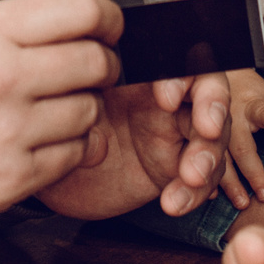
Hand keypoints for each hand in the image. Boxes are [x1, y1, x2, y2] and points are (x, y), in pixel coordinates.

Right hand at [0, 0, 121, 263]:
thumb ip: (9, 31)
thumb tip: (71, 28)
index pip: (79, 8)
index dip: (107, 18)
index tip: (109, 28)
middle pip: (95, 61)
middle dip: (103, 66)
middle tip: (93, 72)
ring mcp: (8, 132)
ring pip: (89, 113)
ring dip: (82, 112)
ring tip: (51, 113)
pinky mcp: (10, 181)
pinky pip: (70, 157)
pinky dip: (65, 152)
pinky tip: (38, 145)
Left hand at [36, 71, 232, 220]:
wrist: (50, 173)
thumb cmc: (56, 127)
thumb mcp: (65, 107)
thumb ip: (84, 99)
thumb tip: (93, 97)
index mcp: (140, 73)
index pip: (175, 60)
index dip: (184, 75)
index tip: (166, 97)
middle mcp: (163, 100)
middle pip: (209, 94)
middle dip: (213, 110)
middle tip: (206, 129)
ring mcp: (173, 136)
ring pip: (212, 138)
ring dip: (208, 157)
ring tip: (191, 176)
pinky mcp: (174, 171)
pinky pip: (200, 180)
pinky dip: (193, 193)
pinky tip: (175, 202)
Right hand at [217, 68, 263, 207]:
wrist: (217, 78)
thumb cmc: (248, 92)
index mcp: (251, 105)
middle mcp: (231, 118)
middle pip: (241, 147)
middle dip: (252, 172)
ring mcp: (214, 128)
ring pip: (220, 158)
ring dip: (231, 183)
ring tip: (242, 202)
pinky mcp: (200, 136)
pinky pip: (203, 160)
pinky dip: (209, 179)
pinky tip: (213, 195)